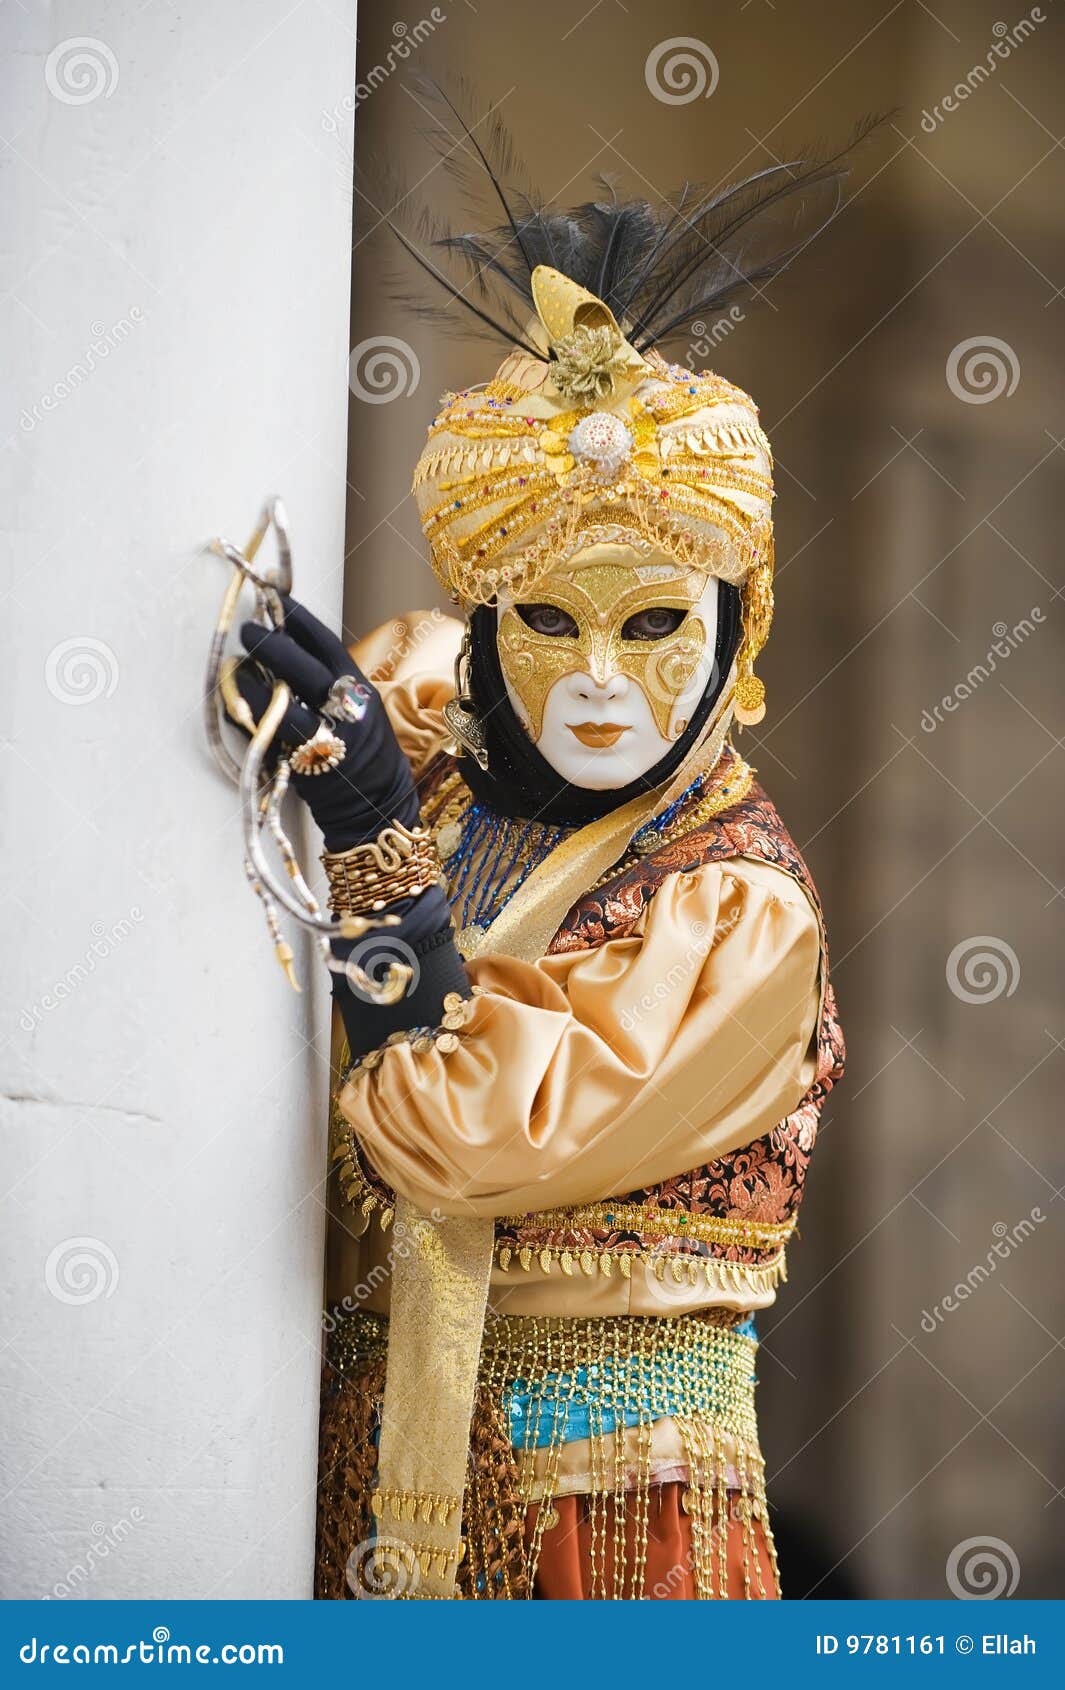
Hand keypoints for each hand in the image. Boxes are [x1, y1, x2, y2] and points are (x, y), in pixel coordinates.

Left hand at [226, 596, 418, 851]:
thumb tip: (285, 644)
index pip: (327, 644)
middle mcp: (347, 711)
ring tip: (235, 666)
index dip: (298, 619)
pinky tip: (238, 702)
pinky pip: (272, 735)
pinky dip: (252, 716)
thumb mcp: (359, 708)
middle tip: (247, 629)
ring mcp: (327, 738)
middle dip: (272, 644)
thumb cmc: (363, 752)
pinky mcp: (306, 766)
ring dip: (255, 681)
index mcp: (360, 689)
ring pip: (285, 703)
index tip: (275, 597)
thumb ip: (329, 681)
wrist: (378, 806)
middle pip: (306, 668)